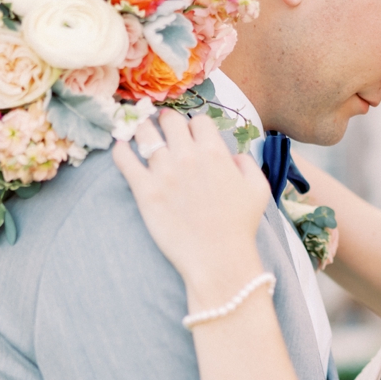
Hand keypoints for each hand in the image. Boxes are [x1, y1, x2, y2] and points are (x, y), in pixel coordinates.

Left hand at [111, 110, 271, 295]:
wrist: (218, 259)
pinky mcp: (145, 191)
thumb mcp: (259, 189)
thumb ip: (248, 163)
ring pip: (144, 133)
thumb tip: (233, 155)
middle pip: (169, 120)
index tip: (191, 135)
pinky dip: (120, 149)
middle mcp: (187, 156)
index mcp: (215, 153)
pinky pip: (124, 159)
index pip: (199, 121)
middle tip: (164, 129)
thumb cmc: (240, 227)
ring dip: (143, 130)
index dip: (195, 127)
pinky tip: (121, 148)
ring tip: (141, 135)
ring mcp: (164, 172)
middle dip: (167, 121)